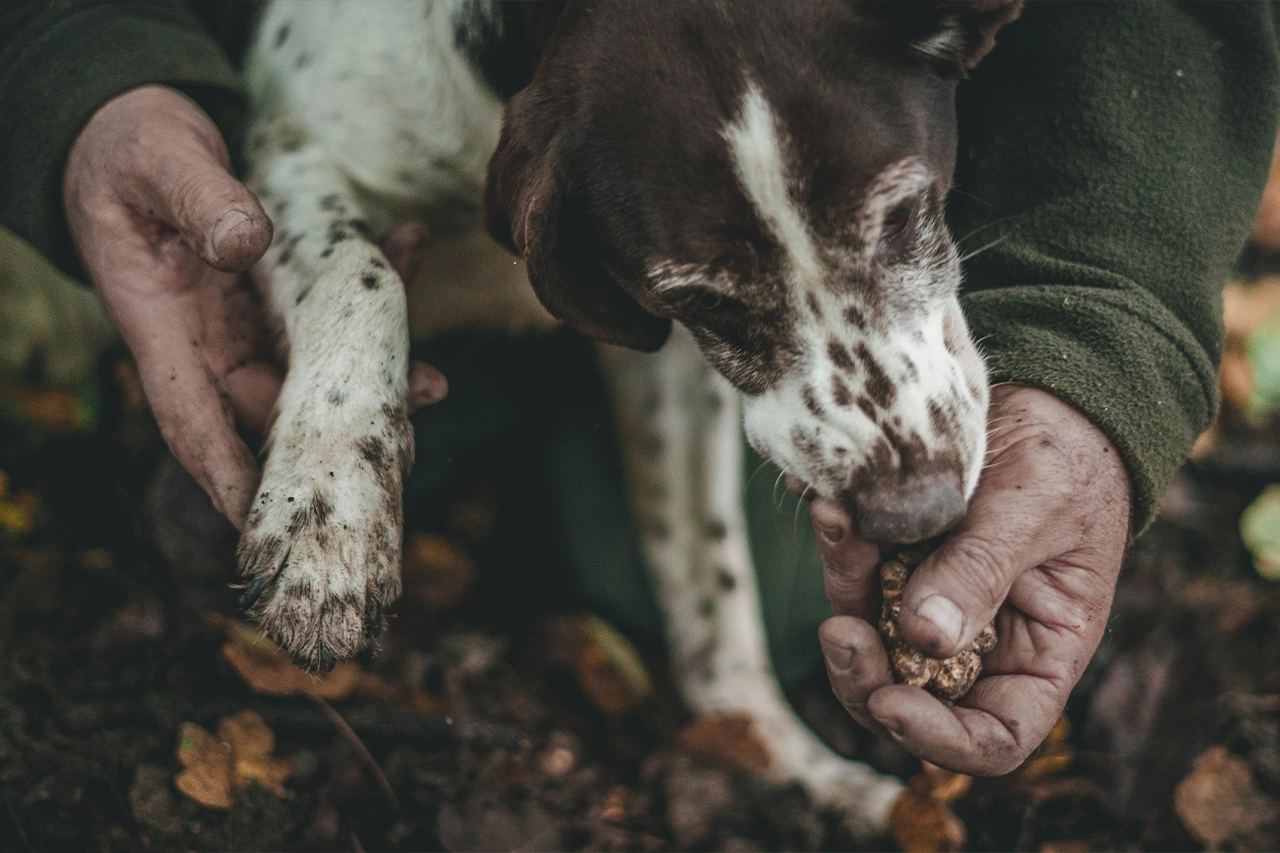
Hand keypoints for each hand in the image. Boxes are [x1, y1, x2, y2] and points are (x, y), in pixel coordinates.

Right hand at [63, 85, 444, 527]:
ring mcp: (246, 323)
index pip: (193, 420)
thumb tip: (246, 244)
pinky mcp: (277, 298)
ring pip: (315, 367)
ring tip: (432, 379)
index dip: (230, 474)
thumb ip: (199, 201)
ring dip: (374, 372)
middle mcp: (207, 341)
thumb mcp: (158, 161)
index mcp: (161, 327)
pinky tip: (408, 247)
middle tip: (403, 441)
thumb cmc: (130, 151)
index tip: (269, 520)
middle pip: (272, 409)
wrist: (133, 132)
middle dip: (335, 434)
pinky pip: (331, 309)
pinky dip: (372, 290)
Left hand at [808, 385, 1130, 773]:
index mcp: (1038, 655)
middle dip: (863, 675)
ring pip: (868, 632)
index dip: (940, 739)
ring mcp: (931, 602)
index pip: (993, 737)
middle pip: (908, 697)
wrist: (1048, 396)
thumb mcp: (1035, 511)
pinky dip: (840, 542)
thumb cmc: (1068, 459)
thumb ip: (981, 572)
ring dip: (843, 586)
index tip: (891, 702)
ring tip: (835, 519)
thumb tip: (923, 639)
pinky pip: (856, 570)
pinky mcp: (896, 561)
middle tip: (838, 630)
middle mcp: (980, 642)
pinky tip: (827, 500)